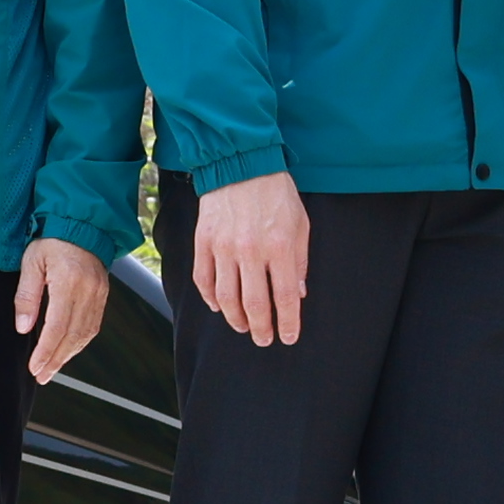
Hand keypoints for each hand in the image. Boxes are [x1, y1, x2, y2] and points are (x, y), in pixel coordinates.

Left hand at [12, 236, 113, 379]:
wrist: (81, 225)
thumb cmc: (53, 240)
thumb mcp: (31, 263)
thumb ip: (27, 296)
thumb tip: (24, 327)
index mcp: (69, 282)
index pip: (57, 327)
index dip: (46, 351)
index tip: (35, 367)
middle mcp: (88, 291)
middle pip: (72, 336)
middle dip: (56, 360)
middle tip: (42, 375)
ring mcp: (99, 295)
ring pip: (85, 335)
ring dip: (68, 355)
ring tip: (52, 368)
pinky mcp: (103, 296)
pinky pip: (93, 326)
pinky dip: (80, 343)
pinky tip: (68, 350)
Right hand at [188, 171, 312, 351]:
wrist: (241, 163)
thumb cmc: (276, 193)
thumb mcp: (300, 224)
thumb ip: (300, 261)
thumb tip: (298, 293)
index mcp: (279, 247)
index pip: (285, 297)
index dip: (288, 323)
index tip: (289, 337)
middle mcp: (250, 251)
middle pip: (255, 305)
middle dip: (261, 329)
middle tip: (264, 340)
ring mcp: (223, 247)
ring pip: (227, 298)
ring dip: (236, 319)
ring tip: (244, 327)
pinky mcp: (204, 242)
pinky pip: (205, 280)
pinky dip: (211, 298)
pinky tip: (219, 306)